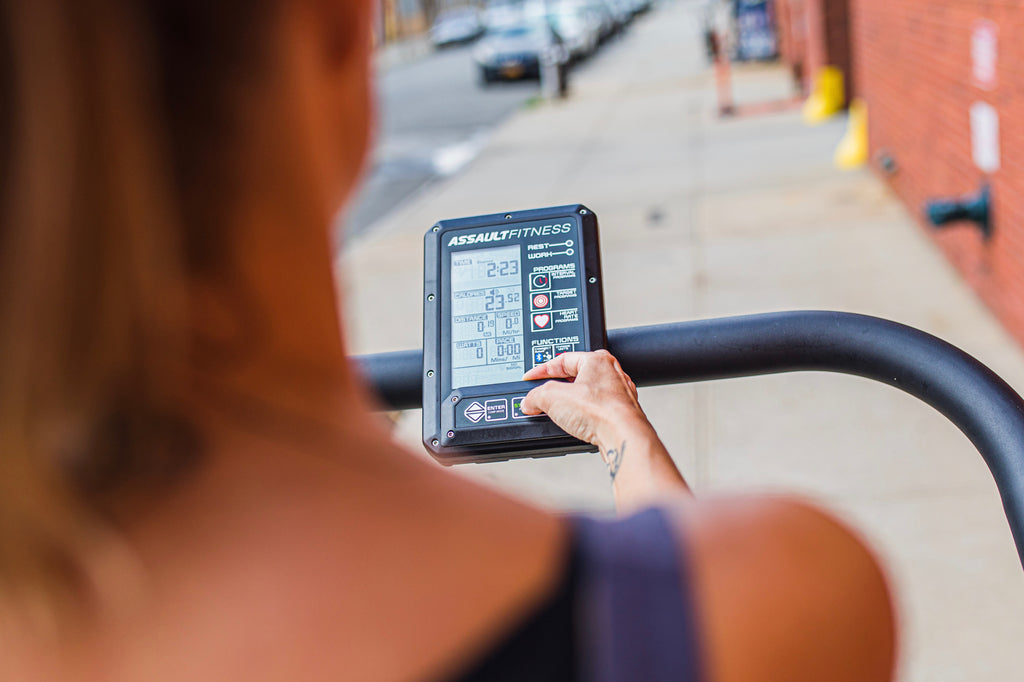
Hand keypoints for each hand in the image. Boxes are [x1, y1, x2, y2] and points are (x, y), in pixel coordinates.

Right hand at [522, 350, 689, 503]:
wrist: (623, 437)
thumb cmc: (600, 411)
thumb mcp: (553, 397)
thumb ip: (535, 395)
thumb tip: (529, 402)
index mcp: (597, 360)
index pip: (562, 359)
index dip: (541, 370)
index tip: (530, 378)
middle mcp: (611, 374)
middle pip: (574, 377)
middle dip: (555, 389)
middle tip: (541, 398)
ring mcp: (618, 395)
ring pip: (586, 395)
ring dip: (569, 404)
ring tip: (556, 413)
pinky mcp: (619, 414)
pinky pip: (594, 411)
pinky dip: (582, 417)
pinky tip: (574, 425)